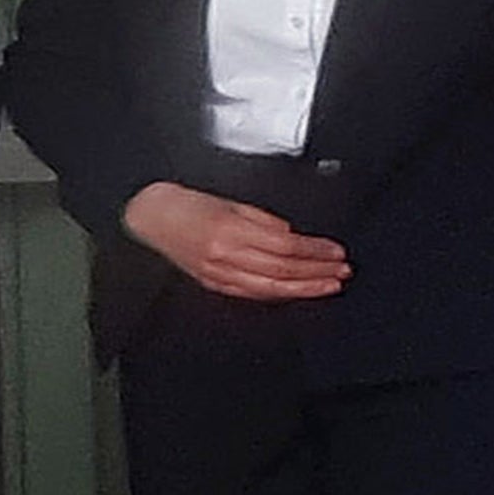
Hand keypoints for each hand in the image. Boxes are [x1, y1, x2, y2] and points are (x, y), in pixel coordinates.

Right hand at [123, 182, 348, 301]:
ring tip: (329, 285)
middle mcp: (226, 255)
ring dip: (304, 288)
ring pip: (271, 287)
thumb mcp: (230, 201)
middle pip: (283, 270)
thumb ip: (263, 220)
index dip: (314, 251)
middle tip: (342, 272)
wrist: (151, 216)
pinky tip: (296, 292)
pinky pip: (253, 293)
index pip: (285, 245)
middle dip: (317, 272)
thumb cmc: (188, 202)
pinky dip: (278, 294)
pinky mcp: (214, 284)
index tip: (336, 251)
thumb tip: (291, 235)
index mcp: (231, 229)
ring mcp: (219, 273)